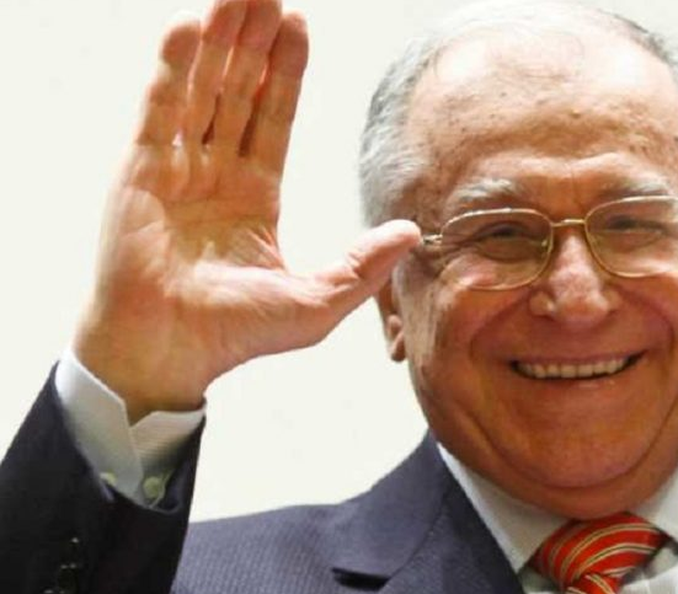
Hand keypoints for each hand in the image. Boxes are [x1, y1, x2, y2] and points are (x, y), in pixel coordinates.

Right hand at [74, 0, 418, 420]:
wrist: (167, 351)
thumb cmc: (235, 335)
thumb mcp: (318, 301)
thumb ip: (364, 266)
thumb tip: (412, 232)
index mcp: (253, 198)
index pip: (273, 119)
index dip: (285, 73)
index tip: (298, 25)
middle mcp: (214, 175)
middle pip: (238, 92)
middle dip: (254, 42)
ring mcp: (175, 169)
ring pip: (203, 89)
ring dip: (220, 41)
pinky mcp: (141, 172)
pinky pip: (161, 109)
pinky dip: (175, 68)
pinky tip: (192, 28)